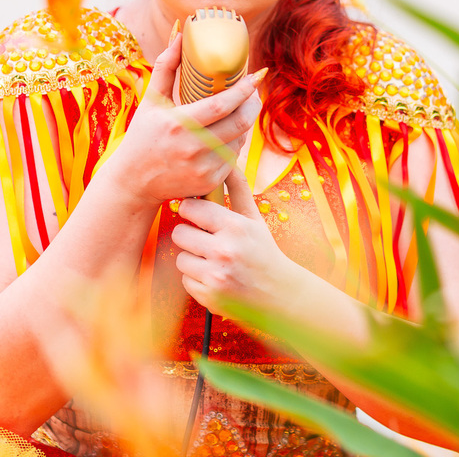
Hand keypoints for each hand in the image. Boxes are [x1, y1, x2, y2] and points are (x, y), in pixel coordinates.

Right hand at [106, 31, 262, 207]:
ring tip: (237, 110)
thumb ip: (166, 66)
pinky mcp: (210, 181)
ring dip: (244, 122)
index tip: (258, 74)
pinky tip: (225, 134)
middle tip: (254, 90)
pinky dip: (234, 143)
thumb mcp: (151, 100)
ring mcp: (203, 168)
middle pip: (240, 123)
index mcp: (178, 124)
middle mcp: (193, 148)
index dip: (244, 89)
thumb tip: (180, 32)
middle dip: (253, 103)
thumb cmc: (142, 136)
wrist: (134, 182)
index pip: (222, 105)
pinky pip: (234, 158)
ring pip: (240, 139)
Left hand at [171, 168, 300, 316]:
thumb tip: (227, 161)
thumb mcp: (254, 218)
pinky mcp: (209, 297)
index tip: (197, 215)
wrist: (279, 294)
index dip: (191, 210)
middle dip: (189, 235)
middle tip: (205, 239)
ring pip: (180, 258)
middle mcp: (224, 251)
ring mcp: (215, 276)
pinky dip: (197, 279)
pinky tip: (215, 277)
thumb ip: (238, 188)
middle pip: (179, 233)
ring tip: (212, 260)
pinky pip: (185, 280)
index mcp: (235, 227)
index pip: (191, 208)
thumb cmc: (264, 252)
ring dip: (192, 259)